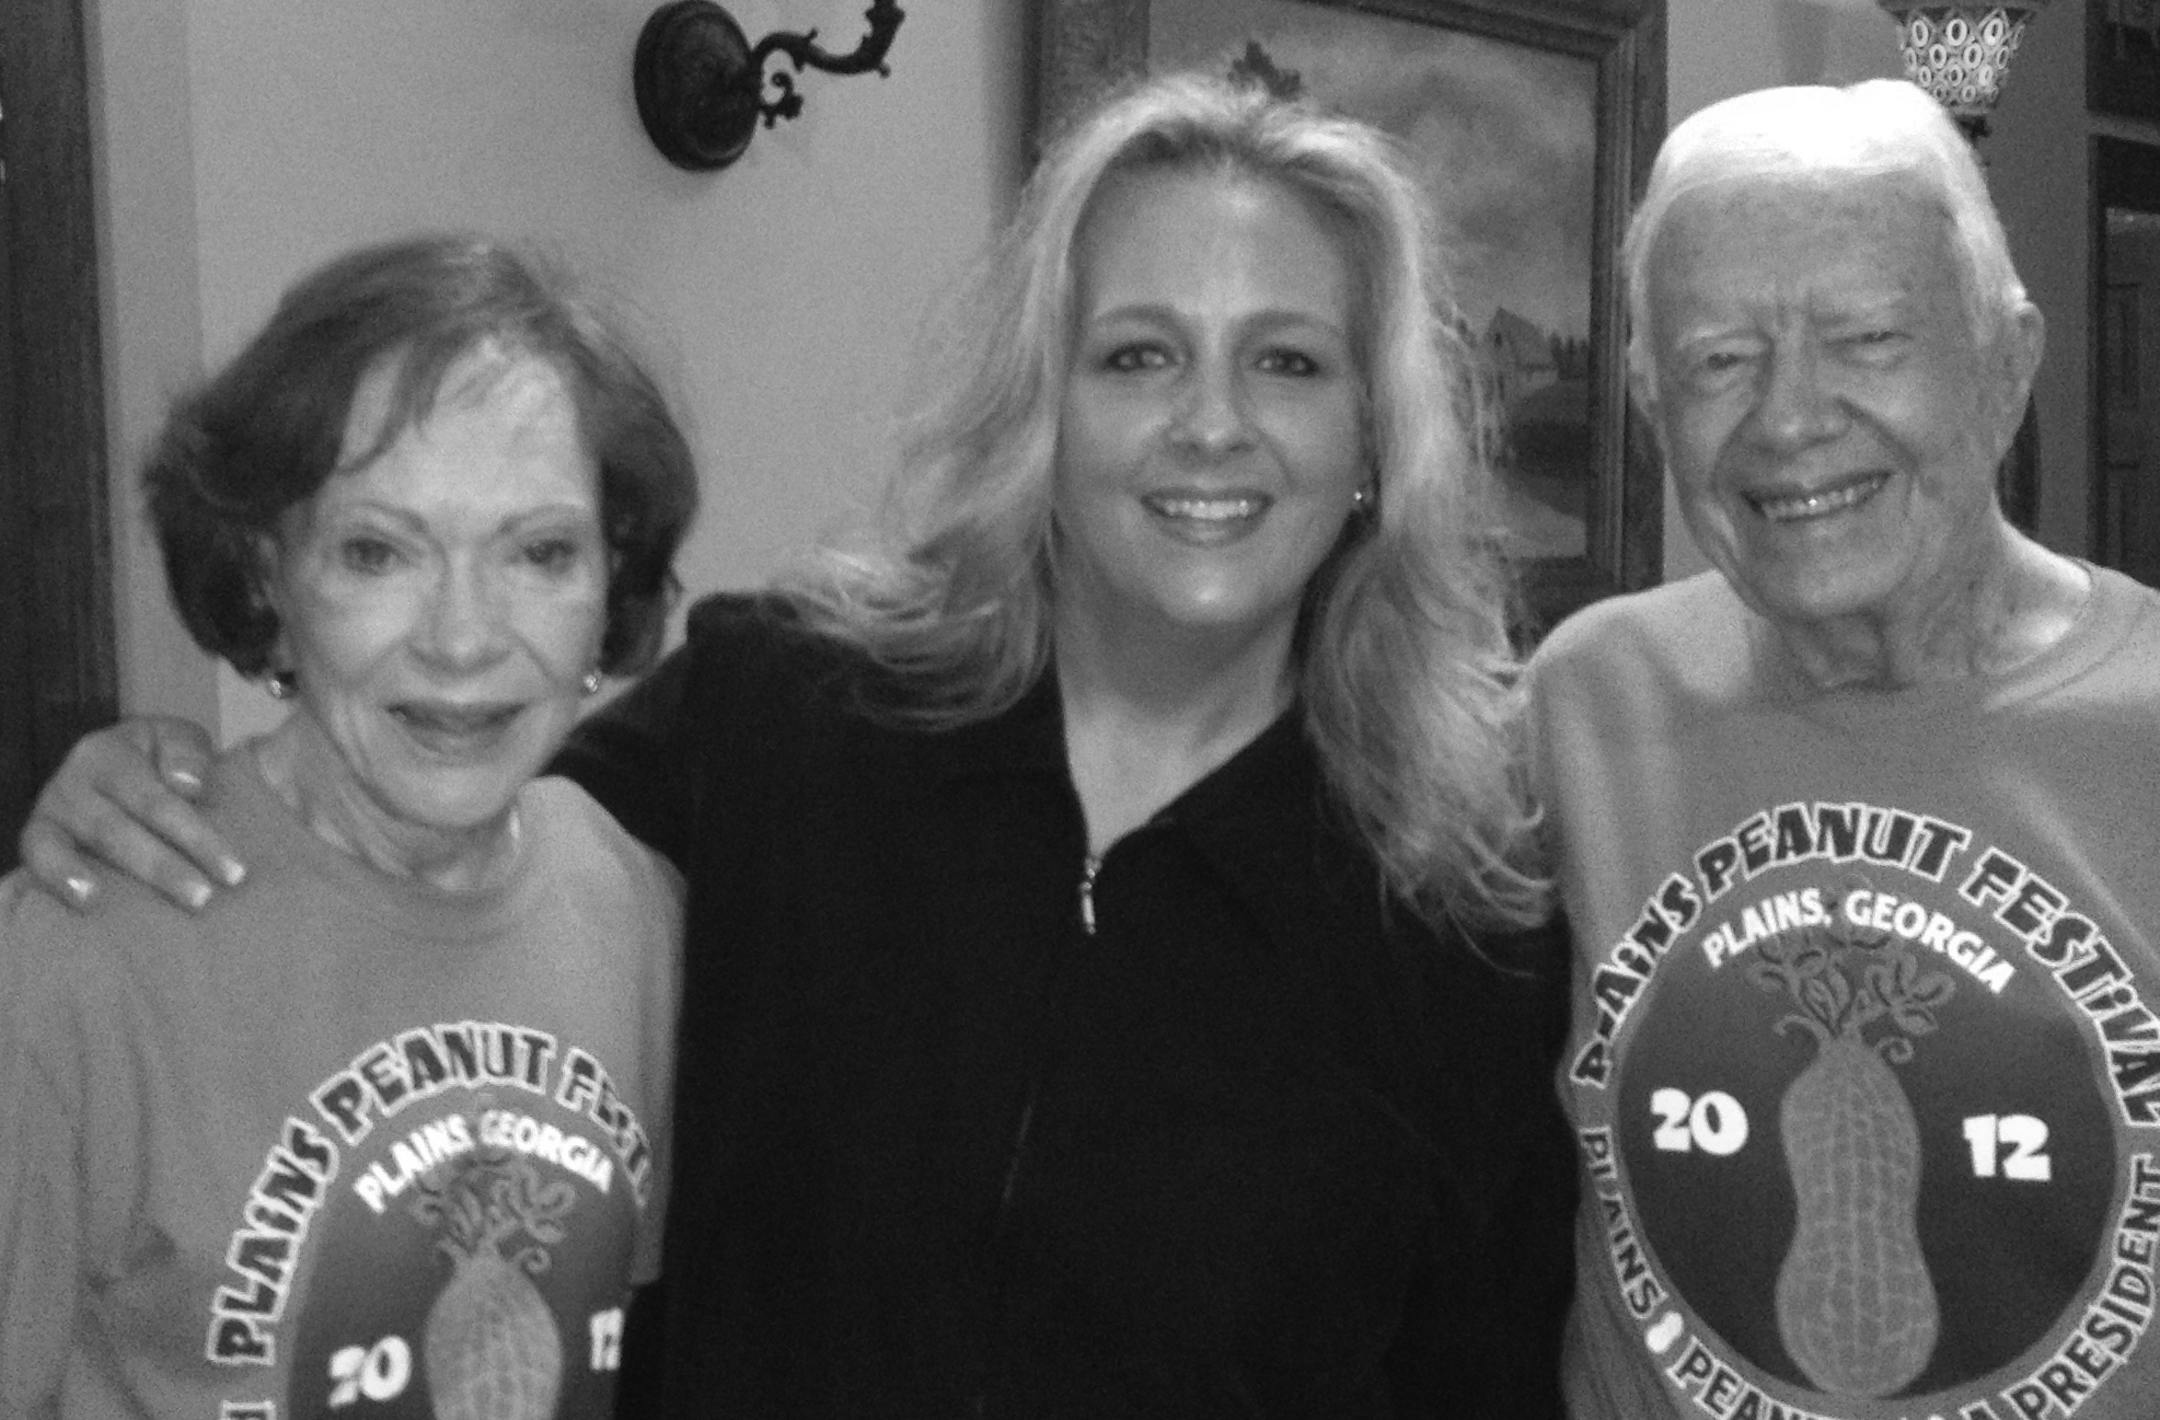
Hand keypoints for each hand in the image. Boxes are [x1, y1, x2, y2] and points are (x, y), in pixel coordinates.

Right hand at [17, 716, 241, 912]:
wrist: (114, 764)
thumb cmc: (156, 758)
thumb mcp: (177, 741)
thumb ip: (187, 754)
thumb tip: (187, 786)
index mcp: (110, 751)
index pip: (158, 799)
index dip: (197, 837)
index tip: (234, 872)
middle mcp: (76, 778)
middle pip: (124, 827)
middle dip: (167, 866)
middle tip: (204, 898)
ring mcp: (53, 808)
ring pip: (94, 843)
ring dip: (133, 875)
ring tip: (157, 902)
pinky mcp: (36, 836)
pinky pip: (40, 856)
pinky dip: (61, 877)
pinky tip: (88, 901)